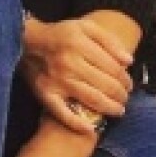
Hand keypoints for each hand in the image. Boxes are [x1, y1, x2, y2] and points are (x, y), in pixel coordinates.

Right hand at [20, 15, 133, 134]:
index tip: (129, 84)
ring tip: (118, 110)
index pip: (113, 67)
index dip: (125, 79)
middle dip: (121, 94)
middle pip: (106, 85)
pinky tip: (91, 129)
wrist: (26, 43)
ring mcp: (58, 81)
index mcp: (80, 45)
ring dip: (110, 108)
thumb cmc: (60, 35)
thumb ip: (109, 40)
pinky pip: (63, 113)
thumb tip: (128, 61)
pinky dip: (77, 124)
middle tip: (124, 98)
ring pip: (92, 99)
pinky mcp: (46, 95)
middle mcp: (70, 63)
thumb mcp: (85, 27)